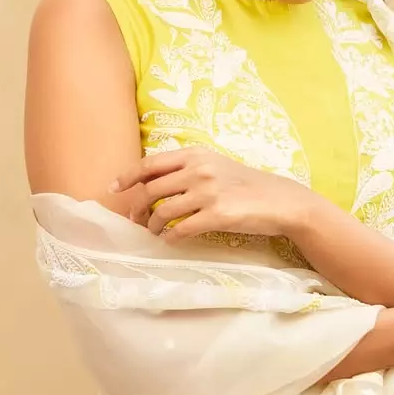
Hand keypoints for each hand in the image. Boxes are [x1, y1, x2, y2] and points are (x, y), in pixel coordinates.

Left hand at [109, 148, 307, 239]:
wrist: (280, 200)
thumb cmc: (246, 184)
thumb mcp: (216, 165)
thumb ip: (187, 168)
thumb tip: (153, 182)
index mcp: (195, 154)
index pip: (150, 164)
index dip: (127, 177)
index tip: (114, 188)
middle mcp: (198, 169)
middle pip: (150, 190)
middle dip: (137, 208)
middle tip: (136, 220)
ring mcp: (208, 192)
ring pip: (163, 212)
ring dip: (153, 226)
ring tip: (155, 232)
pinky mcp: (217, 215)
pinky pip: (181, 229)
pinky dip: (171, 237)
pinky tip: (171, 240)